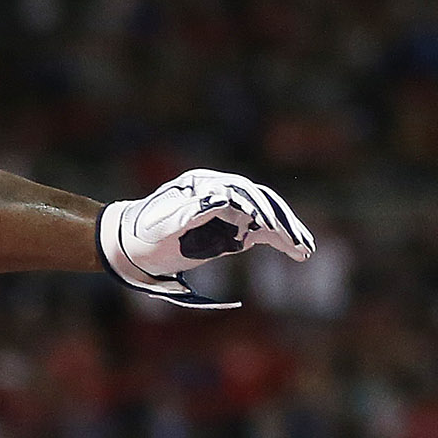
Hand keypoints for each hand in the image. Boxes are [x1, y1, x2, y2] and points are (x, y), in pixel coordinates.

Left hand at [98, 168, 314, 308]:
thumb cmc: (143, 235)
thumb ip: (188, 213)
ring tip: (305, 249)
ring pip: (266, 214)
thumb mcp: (161, 226)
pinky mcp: (232, 228)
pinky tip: (298, 252)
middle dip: (280, 220)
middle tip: (296, 241)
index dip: (254, 209)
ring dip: (287, 230)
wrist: (132, 245)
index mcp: (203, 185)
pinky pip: (262, 231)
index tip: (267, 228)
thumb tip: (220, 200)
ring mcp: (228, 209)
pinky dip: (281, 240)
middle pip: (259, 200)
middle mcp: (220, 191)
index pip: (238, 192)